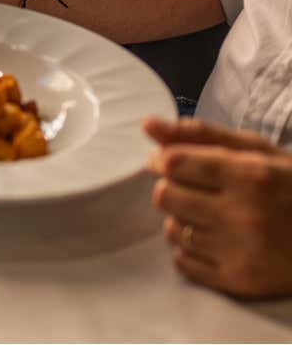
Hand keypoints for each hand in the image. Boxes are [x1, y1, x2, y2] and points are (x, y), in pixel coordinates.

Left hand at [145, 117, 291, 297]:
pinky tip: (213, 239)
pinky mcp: (240, 282)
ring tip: (209, 214)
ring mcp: (242, 252)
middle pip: (166, 197)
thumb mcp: (259, 153)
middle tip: (192, 189)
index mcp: (251, 176)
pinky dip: (190, 250)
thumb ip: (202, 136)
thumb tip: (149, 126)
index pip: (174, 164)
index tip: (169, 162)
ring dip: (182, 219)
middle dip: (172, 188)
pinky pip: (183, 263)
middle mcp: (245, 216)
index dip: (163, 160)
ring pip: (172, 230)